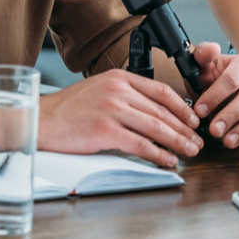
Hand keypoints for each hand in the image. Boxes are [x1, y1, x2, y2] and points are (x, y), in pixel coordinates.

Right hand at [38, 71, 202, 167]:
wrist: (41, 120)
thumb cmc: (67, 109)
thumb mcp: (99, 90)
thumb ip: (124, 96)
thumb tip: (151, 114)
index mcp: (119, 78)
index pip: (161, 91)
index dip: (182, 107)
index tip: (193, 120)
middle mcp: (118, 91)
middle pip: (162, 111)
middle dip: (184, 128)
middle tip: (197, 140)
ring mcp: (112, 109)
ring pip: (155, 127)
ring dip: (177, 141)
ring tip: (189, 151)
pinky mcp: (105, 131)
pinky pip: (140, 144)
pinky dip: (158, 154)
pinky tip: (168, 160)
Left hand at [190, 43, 238, 155]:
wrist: (225, 89)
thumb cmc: (214, 78)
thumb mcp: (204, 65)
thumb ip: (203, 54)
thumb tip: (211, 49)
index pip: (232, 79)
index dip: (215, 95)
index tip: (199, 110)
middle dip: (230, 116)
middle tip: (213, 130)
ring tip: (227, 142)